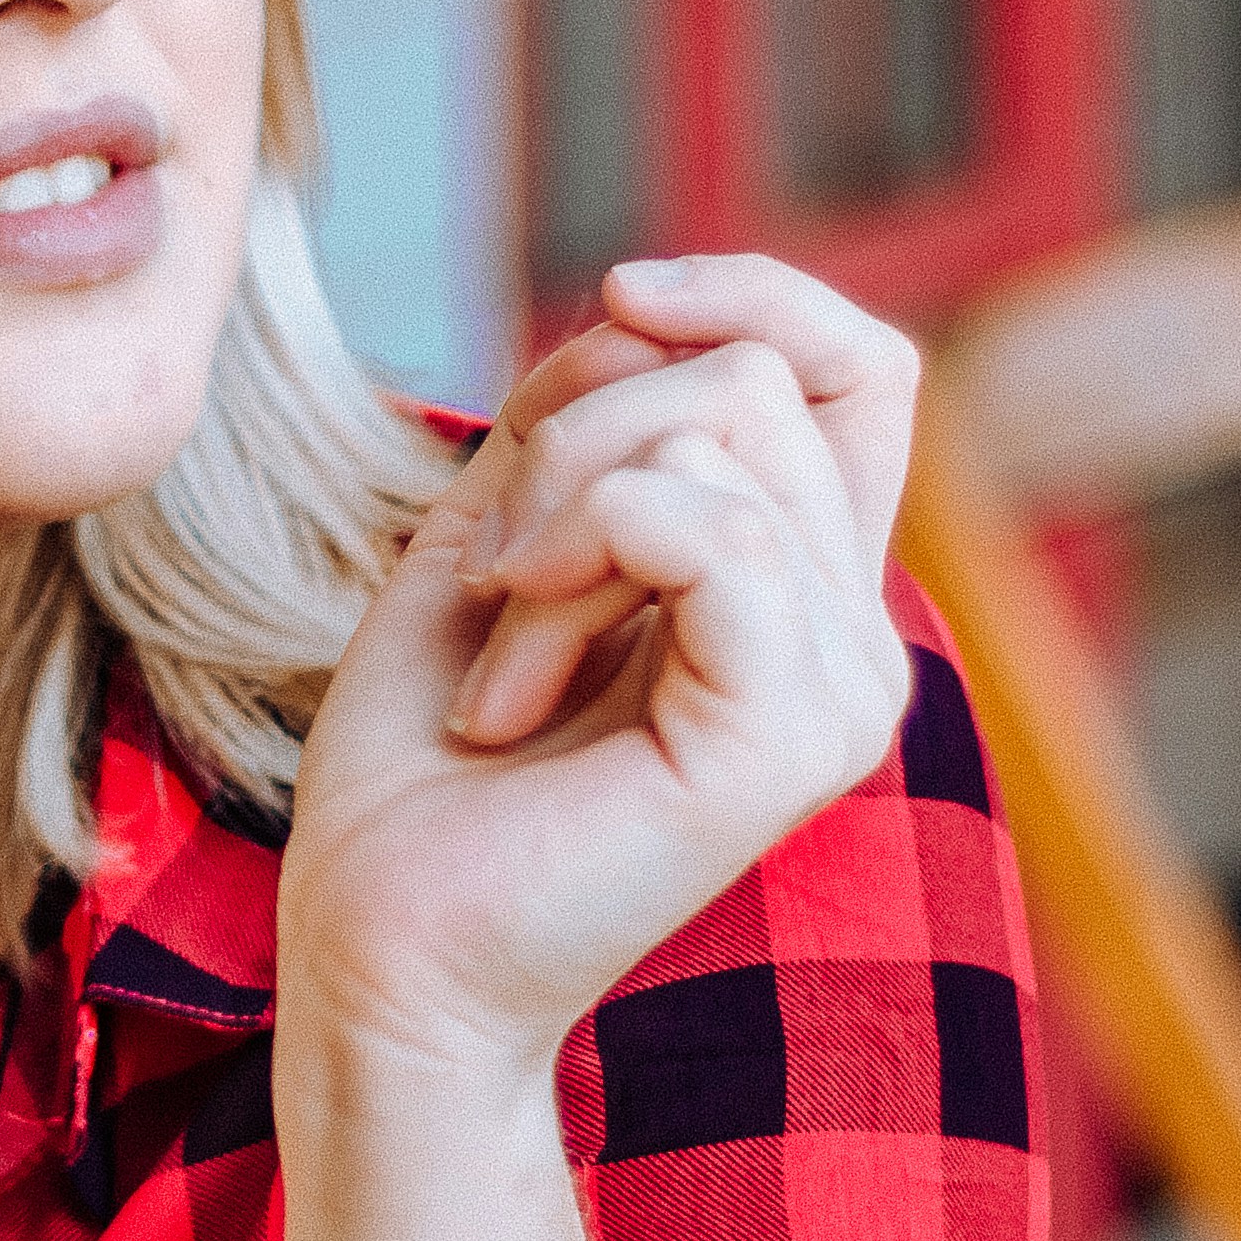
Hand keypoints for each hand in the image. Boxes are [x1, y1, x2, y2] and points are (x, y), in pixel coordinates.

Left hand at [279, 255, 918, 1083]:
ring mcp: (841, 688)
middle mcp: (848, 637)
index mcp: (793, 589)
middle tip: (498, 586)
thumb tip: (640, 307)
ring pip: (722, 432)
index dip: (754, 293)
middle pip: (758, 376)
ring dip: (553, 516)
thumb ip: (585, 418)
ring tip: (503, 663)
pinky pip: (711, 529)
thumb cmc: (423, 769)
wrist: (380, 947)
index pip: (859, 368)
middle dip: (573, 438)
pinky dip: (577, 555)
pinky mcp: (793, 738)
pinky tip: (510, 681)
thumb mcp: (498, 533)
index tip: (615, 297)